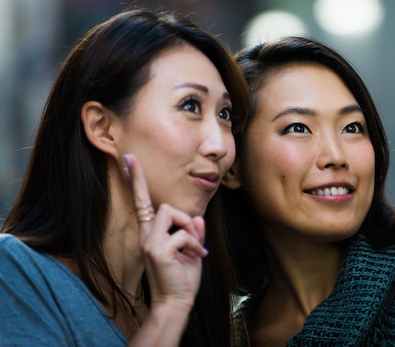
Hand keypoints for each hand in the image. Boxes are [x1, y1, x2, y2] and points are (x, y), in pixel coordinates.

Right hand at [124, 153, 206, 312]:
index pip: (142, 202)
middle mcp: (146, 235)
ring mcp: (149, 242)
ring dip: (189, 229)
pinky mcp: (157, 249)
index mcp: (151, 234)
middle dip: (186, 220)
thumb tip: (197, 218)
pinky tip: (197, 258)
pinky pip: (184, 233)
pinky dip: (195, 244)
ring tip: (193, 249)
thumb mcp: (192, 250)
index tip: (129, 159)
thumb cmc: (183, 279)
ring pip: (172, 212)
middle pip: (166, 206)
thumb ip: (194, 232)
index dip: (137, 180)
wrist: (176, 303)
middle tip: (194, 242)